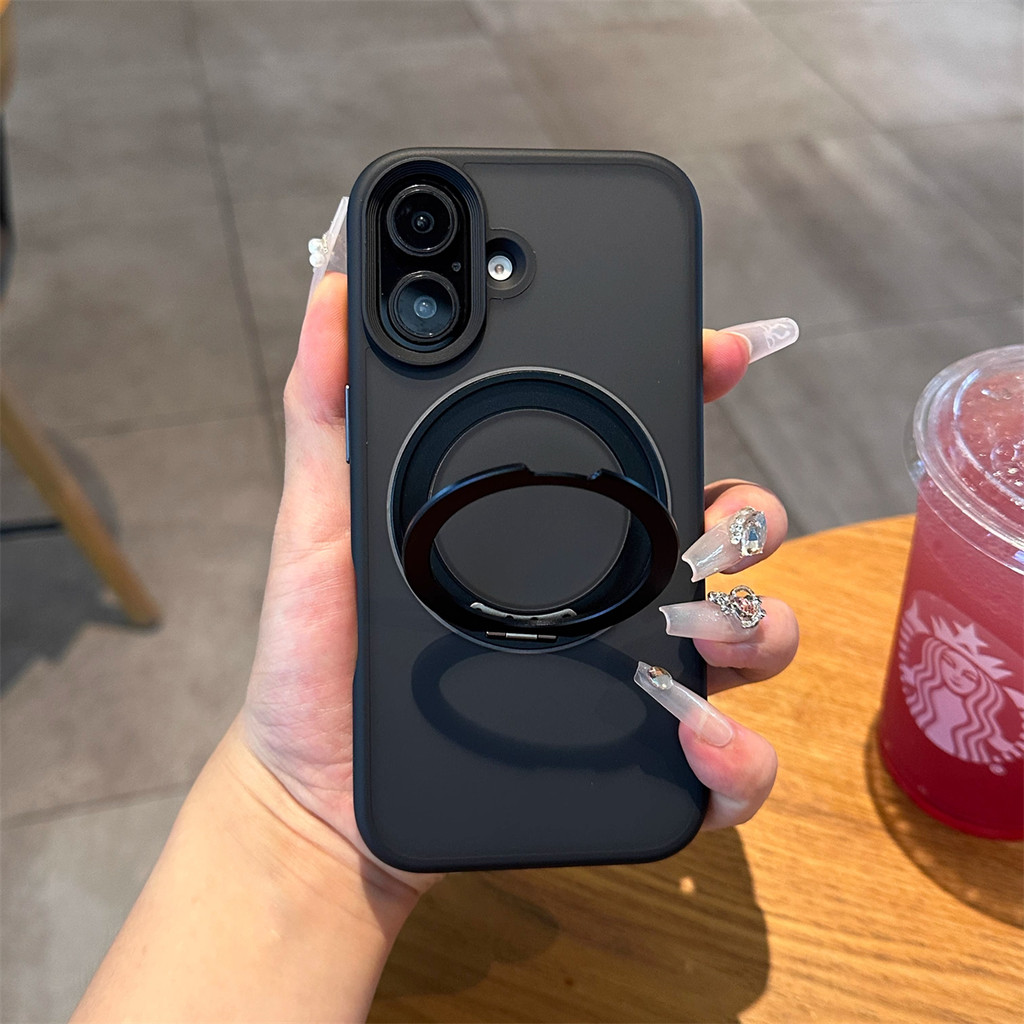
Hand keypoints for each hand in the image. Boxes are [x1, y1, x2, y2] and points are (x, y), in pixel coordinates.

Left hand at [241, 275, 796, 893]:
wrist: (317, 789)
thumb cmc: (325, 648)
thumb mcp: (322, 517)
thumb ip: (328, 408)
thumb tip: (333, 288)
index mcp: (551, 523)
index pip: (643, 440)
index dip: (695, 382)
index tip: (721, 351)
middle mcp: (610, 590)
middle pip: (727, 530)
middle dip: (751, 511)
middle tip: (713, 522)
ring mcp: (632, 675)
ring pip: (752, 633)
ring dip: (757, 623)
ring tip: (698, 629)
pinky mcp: (634, 764)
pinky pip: (726, 762)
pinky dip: (738, 751)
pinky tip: (694, 736)